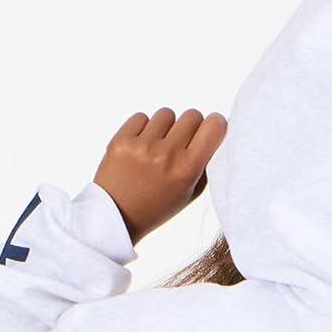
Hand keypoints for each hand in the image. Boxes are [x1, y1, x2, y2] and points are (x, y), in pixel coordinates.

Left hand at [94, 108, 227, 243]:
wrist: (117, 217)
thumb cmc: (155, 207)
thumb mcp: (189, 194)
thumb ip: (204, 165)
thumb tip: (213, 135)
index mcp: (187, 170)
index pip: (213, 126)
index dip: (214, 125)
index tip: (210, 131)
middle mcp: (167, 154)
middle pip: (192, 115)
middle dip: (190, 127)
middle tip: (181, 144)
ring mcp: (143, 145)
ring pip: (167, 114)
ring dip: (165, 127)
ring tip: (157, 148)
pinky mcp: (122, 139)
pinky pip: (142, 117)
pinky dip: (143, 129)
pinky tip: (140, 148)